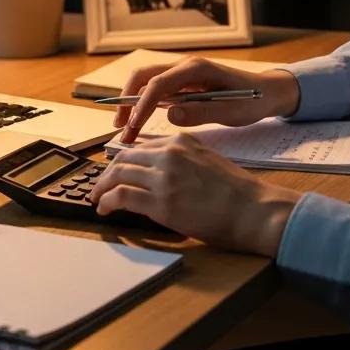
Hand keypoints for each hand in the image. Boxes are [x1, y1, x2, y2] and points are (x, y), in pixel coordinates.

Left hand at [87, 133, 299, 254]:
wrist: (252, 209)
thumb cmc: (236, 191)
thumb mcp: (206, 159)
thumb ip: (181, 159)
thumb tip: (158, 172)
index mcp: (180, 141)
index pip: (141, 146)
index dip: (123, 160)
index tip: (115, 171)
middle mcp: (168, 153)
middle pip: (124, 157)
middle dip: (107, 172)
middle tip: (100, 185)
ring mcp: (164, 177)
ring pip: (118, 174)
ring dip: (102, 186)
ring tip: (97, 198)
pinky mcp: (161, 202)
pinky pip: (122, 196)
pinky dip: (107, 201)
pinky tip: (104, 209)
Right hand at [113, 56, 300, 142]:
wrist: (267, 92)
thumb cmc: (252, 100)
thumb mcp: (231, 110)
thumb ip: (200, 112)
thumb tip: (169, 115)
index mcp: (195, 69)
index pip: (158, 84)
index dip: (142, 106)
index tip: (133, 128)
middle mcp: (184, 66)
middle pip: (143, 77)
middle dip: (127, 100)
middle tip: (119, 127)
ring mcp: (182, 74)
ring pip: (146, 83)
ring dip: (131, 103)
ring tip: (124, 130)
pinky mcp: (182, 85)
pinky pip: (156, 91)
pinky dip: (142, 105)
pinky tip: (139, 124)